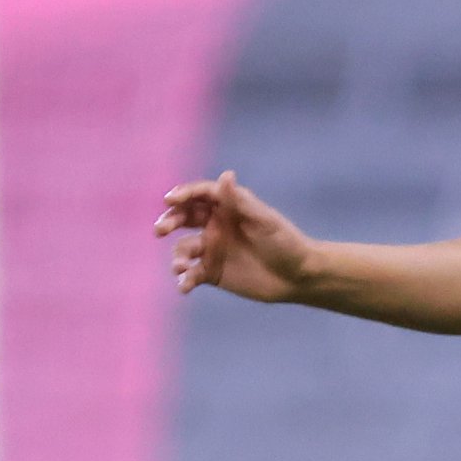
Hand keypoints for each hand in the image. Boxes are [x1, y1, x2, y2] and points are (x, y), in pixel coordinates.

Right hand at [155, 170, 312, 301]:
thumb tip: (226, 174)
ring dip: (177, 256)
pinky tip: (184, 286)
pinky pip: (191, 274)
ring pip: (183, 248)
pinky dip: (184, 280)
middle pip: (183, 218)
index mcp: (227, 207)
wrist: (299, 276)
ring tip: (181, 266)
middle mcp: (215, 225)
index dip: (182, 194)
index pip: (199, 195)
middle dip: (169, 221)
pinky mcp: (212, 272)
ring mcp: (212, 249)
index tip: (170, 199)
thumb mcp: (265, 221)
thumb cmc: (286, 243)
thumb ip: (241, 201)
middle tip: (161, 229)